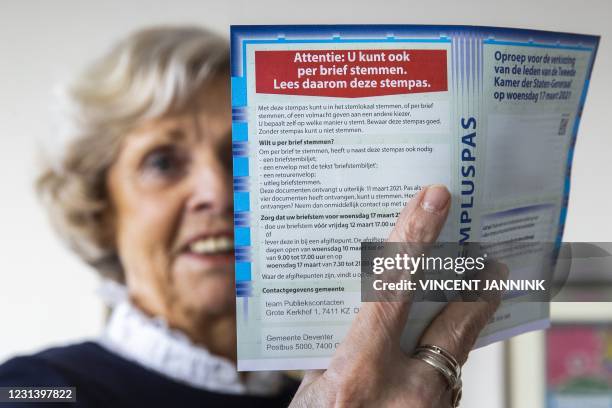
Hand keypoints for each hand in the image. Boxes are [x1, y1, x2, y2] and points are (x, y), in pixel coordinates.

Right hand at [290, 185, 503, 406]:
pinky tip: (430, 356)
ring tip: (464, 300)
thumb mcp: (312, 390)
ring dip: (458, 330)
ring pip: (454, 357)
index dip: (415, 238)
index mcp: (357, 374)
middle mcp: (401, 393)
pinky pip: (446, 384)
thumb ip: (341, 355)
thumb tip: (363, 325)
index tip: (434, 200)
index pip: (392, 289)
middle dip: (475, 288)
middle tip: (489, 259)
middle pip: (453, 324)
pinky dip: (440, 364)